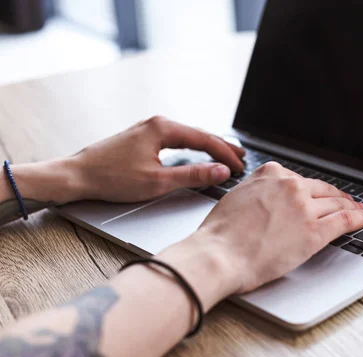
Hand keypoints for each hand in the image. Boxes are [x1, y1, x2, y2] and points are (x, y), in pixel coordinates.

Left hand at [6, 116, 244, 204]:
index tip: (239, 167)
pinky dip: (193, 147)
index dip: (225, 154)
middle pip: (199, 133)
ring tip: (225, 155)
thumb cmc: (111, 178)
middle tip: (241, 158)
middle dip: (221, 147)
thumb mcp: (157, 181)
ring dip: (208, 146)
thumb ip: (193, 176)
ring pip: (188, 136)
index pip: (205, 139)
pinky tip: (198, 153)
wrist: (76, 175)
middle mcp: (157, 123)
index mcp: (163, 128)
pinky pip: (176, 139)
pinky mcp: (142, 138)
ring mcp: (148, 129)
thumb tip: (220, 171)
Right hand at [157, 162, 362, 309]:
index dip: (312, 189)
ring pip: (336, 204)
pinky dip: (361, 217)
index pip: (299, 179)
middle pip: (321, 190)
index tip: (317, 193)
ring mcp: (305, 207)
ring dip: (351, 206)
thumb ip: (256, 191)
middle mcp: (290, 186)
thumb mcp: (236, 197)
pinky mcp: (315, 231)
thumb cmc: (220, 234)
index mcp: (270, 174)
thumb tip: (265, 197)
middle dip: (335, 197)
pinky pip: (346, 220)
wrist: (219, 254)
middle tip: (344, 201)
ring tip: (359, 210)